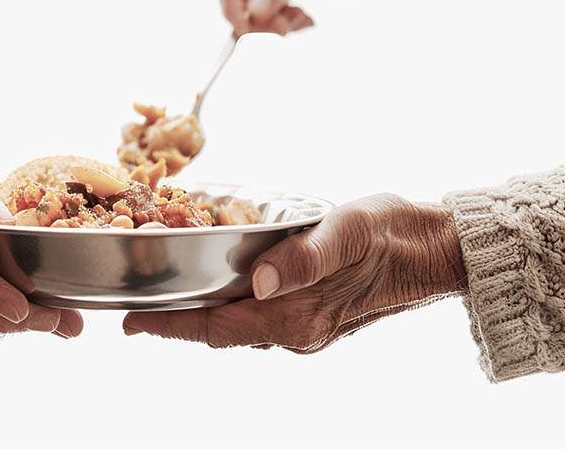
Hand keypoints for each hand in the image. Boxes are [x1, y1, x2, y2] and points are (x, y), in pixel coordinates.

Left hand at [122, 195, 466, 350]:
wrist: (433, 247)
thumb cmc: (391, 234)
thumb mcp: (346, 235)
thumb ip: (303, 260)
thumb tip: (259, 282)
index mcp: (297, 317)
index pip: (216, 328)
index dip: (170, 326)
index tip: (131, 323)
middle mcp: (295, 330)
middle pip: (218, 329)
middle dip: (175, 318)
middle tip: (134, 302)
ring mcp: (303, 324)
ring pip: (235, 323)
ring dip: (198, 310)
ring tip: (163, 291)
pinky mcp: (311, 312)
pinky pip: (256, 313)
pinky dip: (227, 301)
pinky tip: (214, 282)